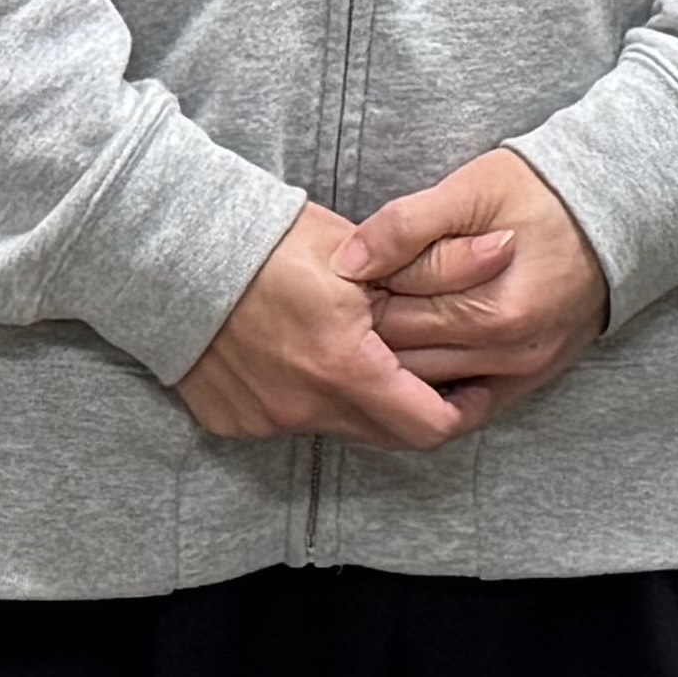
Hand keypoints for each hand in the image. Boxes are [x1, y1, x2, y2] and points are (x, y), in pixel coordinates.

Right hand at [175, 202, 479, 451]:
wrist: (168, 255)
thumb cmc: (268, 242)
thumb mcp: (362, 249)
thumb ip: (440, 264)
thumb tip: (509, 249)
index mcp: (345, 368)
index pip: (429, 426)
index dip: (462, 411)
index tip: (474, 387)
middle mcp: (304, 407)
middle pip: (385, 434)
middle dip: (414, 409)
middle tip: (431, 372)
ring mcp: (264, 420)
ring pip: (335, 426)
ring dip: (357, 400)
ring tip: (362, 353)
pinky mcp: (231, 420)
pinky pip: (287, 420)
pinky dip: (304, 397)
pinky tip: (300, 355)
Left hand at [364, 146, 612, 417]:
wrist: (618, 210)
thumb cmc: (543, 192)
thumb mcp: (473, 189)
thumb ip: (407, 225)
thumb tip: (347, 262)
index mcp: (493, 309)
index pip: (394, 315)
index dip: (360, 293)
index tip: (348, 273)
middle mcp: (510, 351)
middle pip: (405, 355)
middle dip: (371, 327)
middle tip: (353, 298)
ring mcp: (523, 370)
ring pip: (428, 382)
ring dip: (395, 356)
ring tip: (381, 317)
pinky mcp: (531, 377)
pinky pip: (465, 401)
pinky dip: (432, 385)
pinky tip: (413, 359)